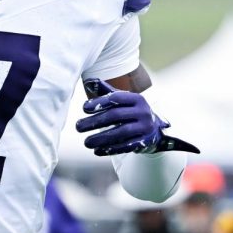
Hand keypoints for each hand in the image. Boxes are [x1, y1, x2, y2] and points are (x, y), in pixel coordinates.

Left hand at [76, 79, 198, 156]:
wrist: (154, 128)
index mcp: (137, 98)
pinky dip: (111, 149)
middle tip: (78, 127)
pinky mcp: (144, 142)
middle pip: (115, 116)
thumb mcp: (124, 100)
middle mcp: (143, 112)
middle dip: (95, 122)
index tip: (84, 108)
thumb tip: (89, 82)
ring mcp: (145, 128)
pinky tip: (98, 151)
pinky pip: (126, 147)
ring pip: (120, 133)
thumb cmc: (133, 111)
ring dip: (101, 138)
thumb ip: (107, 92)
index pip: (116, 98)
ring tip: (86, 142)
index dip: (99, 102)